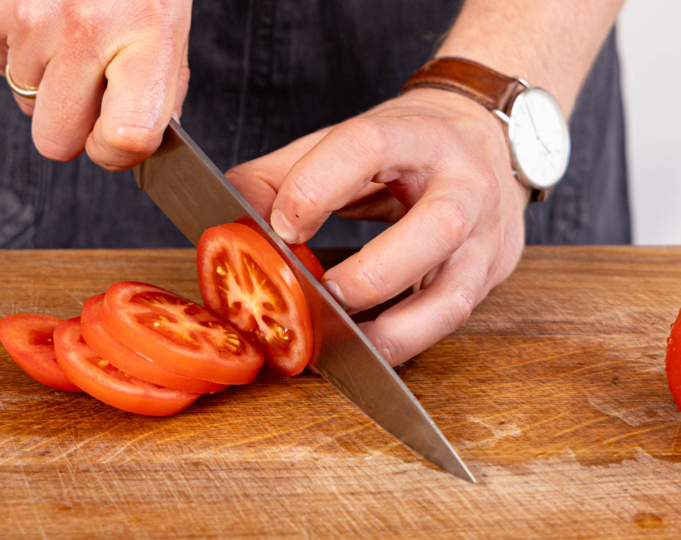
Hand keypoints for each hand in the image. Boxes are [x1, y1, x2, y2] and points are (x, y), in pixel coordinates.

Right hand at [0, 0, 191, 169]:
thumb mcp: (169, 22)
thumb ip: (161, 88)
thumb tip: (139, 143)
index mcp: (146, 36)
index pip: (125, 137)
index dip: (115, 152)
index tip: (116, 138)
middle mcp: (86, 29)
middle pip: (55, 141)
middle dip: (70, 123)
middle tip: (87, 81)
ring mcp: (30, 17)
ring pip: (24, 100)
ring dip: (44, 75)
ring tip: (67, 26)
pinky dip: (14, 44)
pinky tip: (39, 10)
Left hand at [226, 89, 528, 365]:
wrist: (488, 140)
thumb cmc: (405, 147)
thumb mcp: (345, 141)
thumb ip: (281, 175)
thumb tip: (227, 225)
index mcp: (419, 135)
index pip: (370, 146)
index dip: (318, 185)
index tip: (283, 225)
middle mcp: (465, 184)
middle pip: (437, 227)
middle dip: (371, 273)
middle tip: (321, 295)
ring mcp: (487, 236)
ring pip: (453, 295)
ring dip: (392, 329)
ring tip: (341, 344)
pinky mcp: (491, 273)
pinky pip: (450, 319)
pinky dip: (406, 341)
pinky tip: (368, 350)